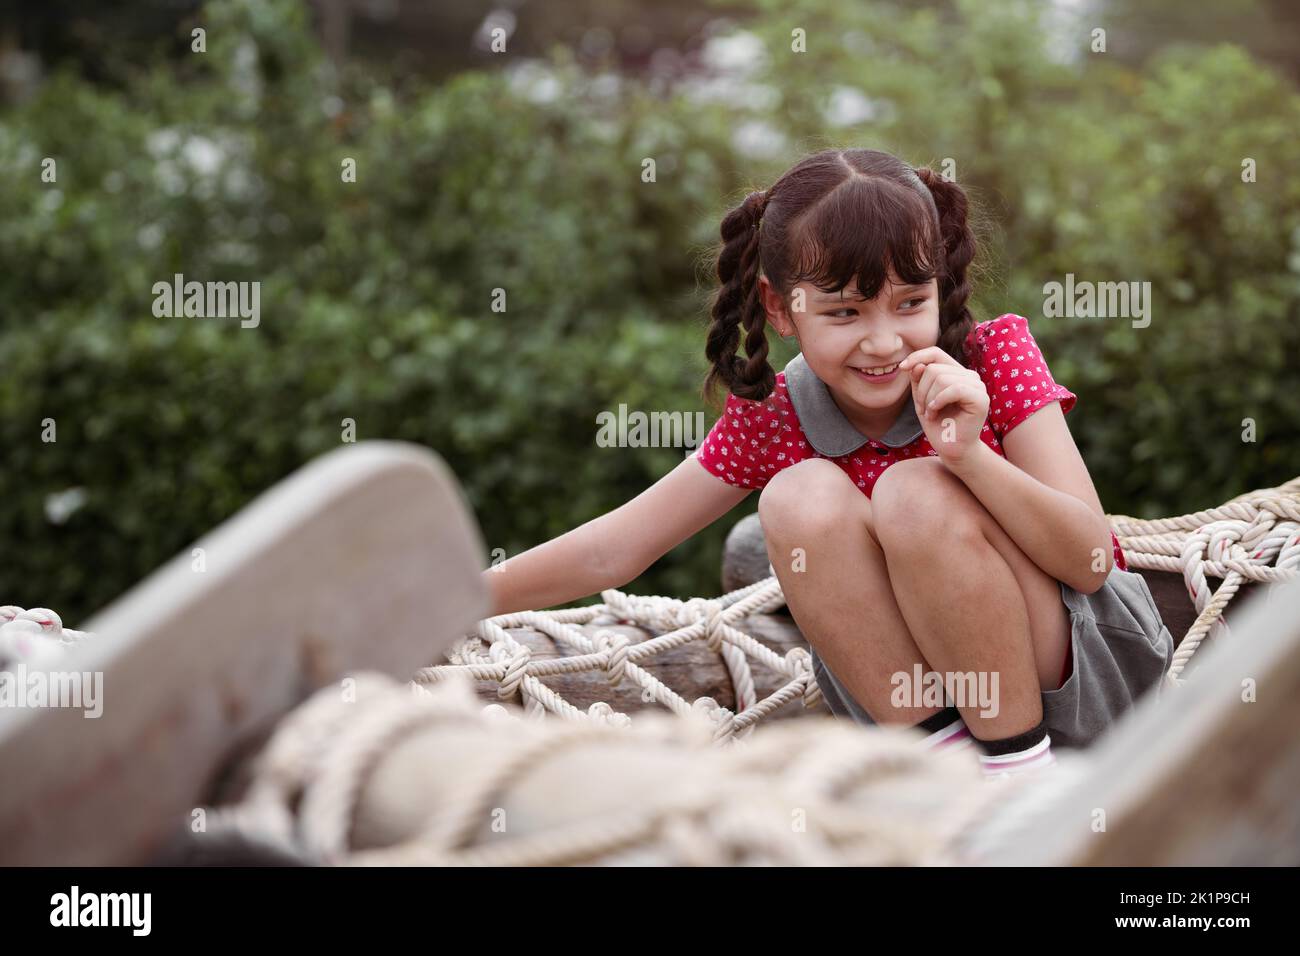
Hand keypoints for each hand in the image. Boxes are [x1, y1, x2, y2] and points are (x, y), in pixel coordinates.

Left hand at [898, 347, 989, 467]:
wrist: (951, 449)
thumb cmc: (937, 424)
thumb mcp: (921, 398)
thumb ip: (918, 379)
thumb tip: (917, 364)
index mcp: (956, 373)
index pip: (936, 353)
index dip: (917, 356)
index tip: (901, 368)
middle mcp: (969, 376)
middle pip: (934, 368)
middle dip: (921, 391)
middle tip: (923, 409)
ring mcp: (977, 386)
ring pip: (941, 378)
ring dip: (928, 399)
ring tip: (931, 413)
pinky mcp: (980, 399)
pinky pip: (954, 389)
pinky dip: (938, 401)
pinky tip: (935, 413)